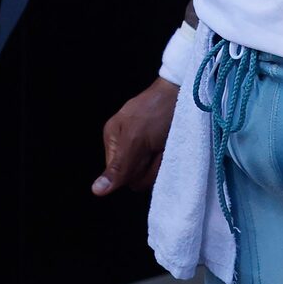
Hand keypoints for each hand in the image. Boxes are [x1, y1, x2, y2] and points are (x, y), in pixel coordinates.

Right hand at [93, 78, 177, 196]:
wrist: (188, 93)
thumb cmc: (158, 111)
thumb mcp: (136, 140)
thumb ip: (119, 166)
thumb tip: (95, 190)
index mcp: (113, 139)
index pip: (118, 176)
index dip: (134, 171)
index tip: (144, 154)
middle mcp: (126, 145)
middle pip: (134, 177)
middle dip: (149, 166)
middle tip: (158, 147)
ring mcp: (144, 147)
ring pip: (150, 174)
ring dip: (162, 162)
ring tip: (166, 143)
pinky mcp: (160, 149)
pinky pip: (162, 167)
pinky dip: (168, 158)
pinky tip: (171, 146)